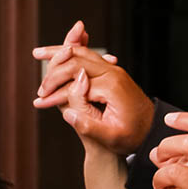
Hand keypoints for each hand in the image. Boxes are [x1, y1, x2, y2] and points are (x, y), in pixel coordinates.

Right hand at [33, 21, 153, 154]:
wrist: (152, 129)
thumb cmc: (132, 136)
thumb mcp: (112, 138)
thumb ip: (90, 127)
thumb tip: (68, 115)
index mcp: (111, 87)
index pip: (74, 81)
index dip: (54, 91)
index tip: (39, 103)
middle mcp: (113, 73)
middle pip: (76, 58)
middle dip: (53, 66)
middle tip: (35, 73)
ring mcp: (114, 70)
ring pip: (82, 53)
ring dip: (60, 51)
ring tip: (38, 53)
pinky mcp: (113, 72)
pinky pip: (90, 56)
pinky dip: (73, 53)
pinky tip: (62, 50)